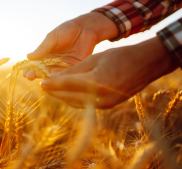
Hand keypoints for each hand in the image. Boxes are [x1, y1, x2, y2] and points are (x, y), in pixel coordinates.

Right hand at [23, 12, 118, 79]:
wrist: (85, 28)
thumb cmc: (67, 30)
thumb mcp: (53, 38)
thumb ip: (43, 48)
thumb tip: (28, 57)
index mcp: (46, 56)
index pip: (36, 65)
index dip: (30, 69)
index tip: (25, 72)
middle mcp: (53, 63)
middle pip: (43, 71)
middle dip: (36, 74)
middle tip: (30, 76)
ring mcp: (63, 66)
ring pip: (54, 74)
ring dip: (47, 76)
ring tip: (40, 77)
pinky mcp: (75, 67)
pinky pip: (66, 73)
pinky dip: (59, 74)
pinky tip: (53, 75)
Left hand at [40, 37, 177, 108]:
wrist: (146, 65)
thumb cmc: (120, 57)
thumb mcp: (94, 59)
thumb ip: (74, 70)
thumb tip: (56, 77)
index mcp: (96, 83)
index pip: (67, 85)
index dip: (52, 84)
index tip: (41, 83)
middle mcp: (99, 98)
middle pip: (69, 97)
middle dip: (55, 92)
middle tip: (45, 86)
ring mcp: (105, 104)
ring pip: (76, 103)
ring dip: (63, 97)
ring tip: (54, 90)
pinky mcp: (108, 106)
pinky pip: (86, 104)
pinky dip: (75, 99)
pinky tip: (69, 93)